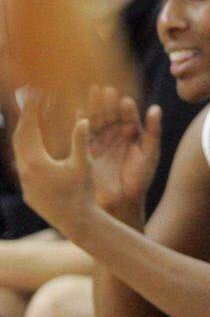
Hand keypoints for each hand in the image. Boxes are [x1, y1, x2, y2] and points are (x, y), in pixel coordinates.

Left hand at [12, 94, 95, 233]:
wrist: (76, 222)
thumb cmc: (83, 193)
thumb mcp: (83, 165)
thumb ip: (80, 141)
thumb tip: (82, 119)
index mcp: (36, 161)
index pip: (30, 128)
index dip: (33, 109)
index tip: (36, 93)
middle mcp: (25, 170)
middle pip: (19, 137)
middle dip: (26, 118)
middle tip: (31, 102)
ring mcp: (24, 181)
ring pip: (19, 152)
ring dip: (25, 134)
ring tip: (32, 120)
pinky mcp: (28, 191)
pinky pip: (23, 165)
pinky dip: (28, 150)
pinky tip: (36, 148)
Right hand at [84, 85, 160, 217]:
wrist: (123, 198)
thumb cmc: (141, 176)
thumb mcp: (150, 153)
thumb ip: (153, 131)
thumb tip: (156, 108)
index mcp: (132, 131)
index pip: (129, 117)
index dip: (127, 109)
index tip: (126, 101)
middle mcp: (115, 132)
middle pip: (111, 113)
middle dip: (108, 102)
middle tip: (107, 90)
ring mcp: (100, 138)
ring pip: (96, 119)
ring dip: (94, 106)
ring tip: (93, 93)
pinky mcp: (86, 147)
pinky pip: (83, 132)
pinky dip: (80, 121)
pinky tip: (79, 111)